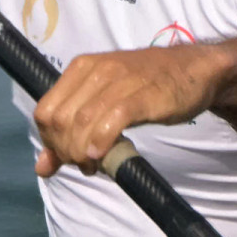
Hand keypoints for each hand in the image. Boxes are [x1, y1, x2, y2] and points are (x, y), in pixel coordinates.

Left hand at [32, 45, 232, 176]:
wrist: (195, 70)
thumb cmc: (147, 87)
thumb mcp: (104, 103)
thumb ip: (71, 133)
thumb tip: (41, 168)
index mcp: (81, 68)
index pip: (45, 111)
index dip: (50, 141)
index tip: (68, 156)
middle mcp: (96, 71)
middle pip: (60, 120)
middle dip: (66, 150)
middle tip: (84, 164)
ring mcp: (120, 81)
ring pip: (83, 122)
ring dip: (82, 152)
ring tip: (95, 165)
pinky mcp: (144, 95)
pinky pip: (114, 119)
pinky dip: (102, 140)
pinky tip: (102, 155)